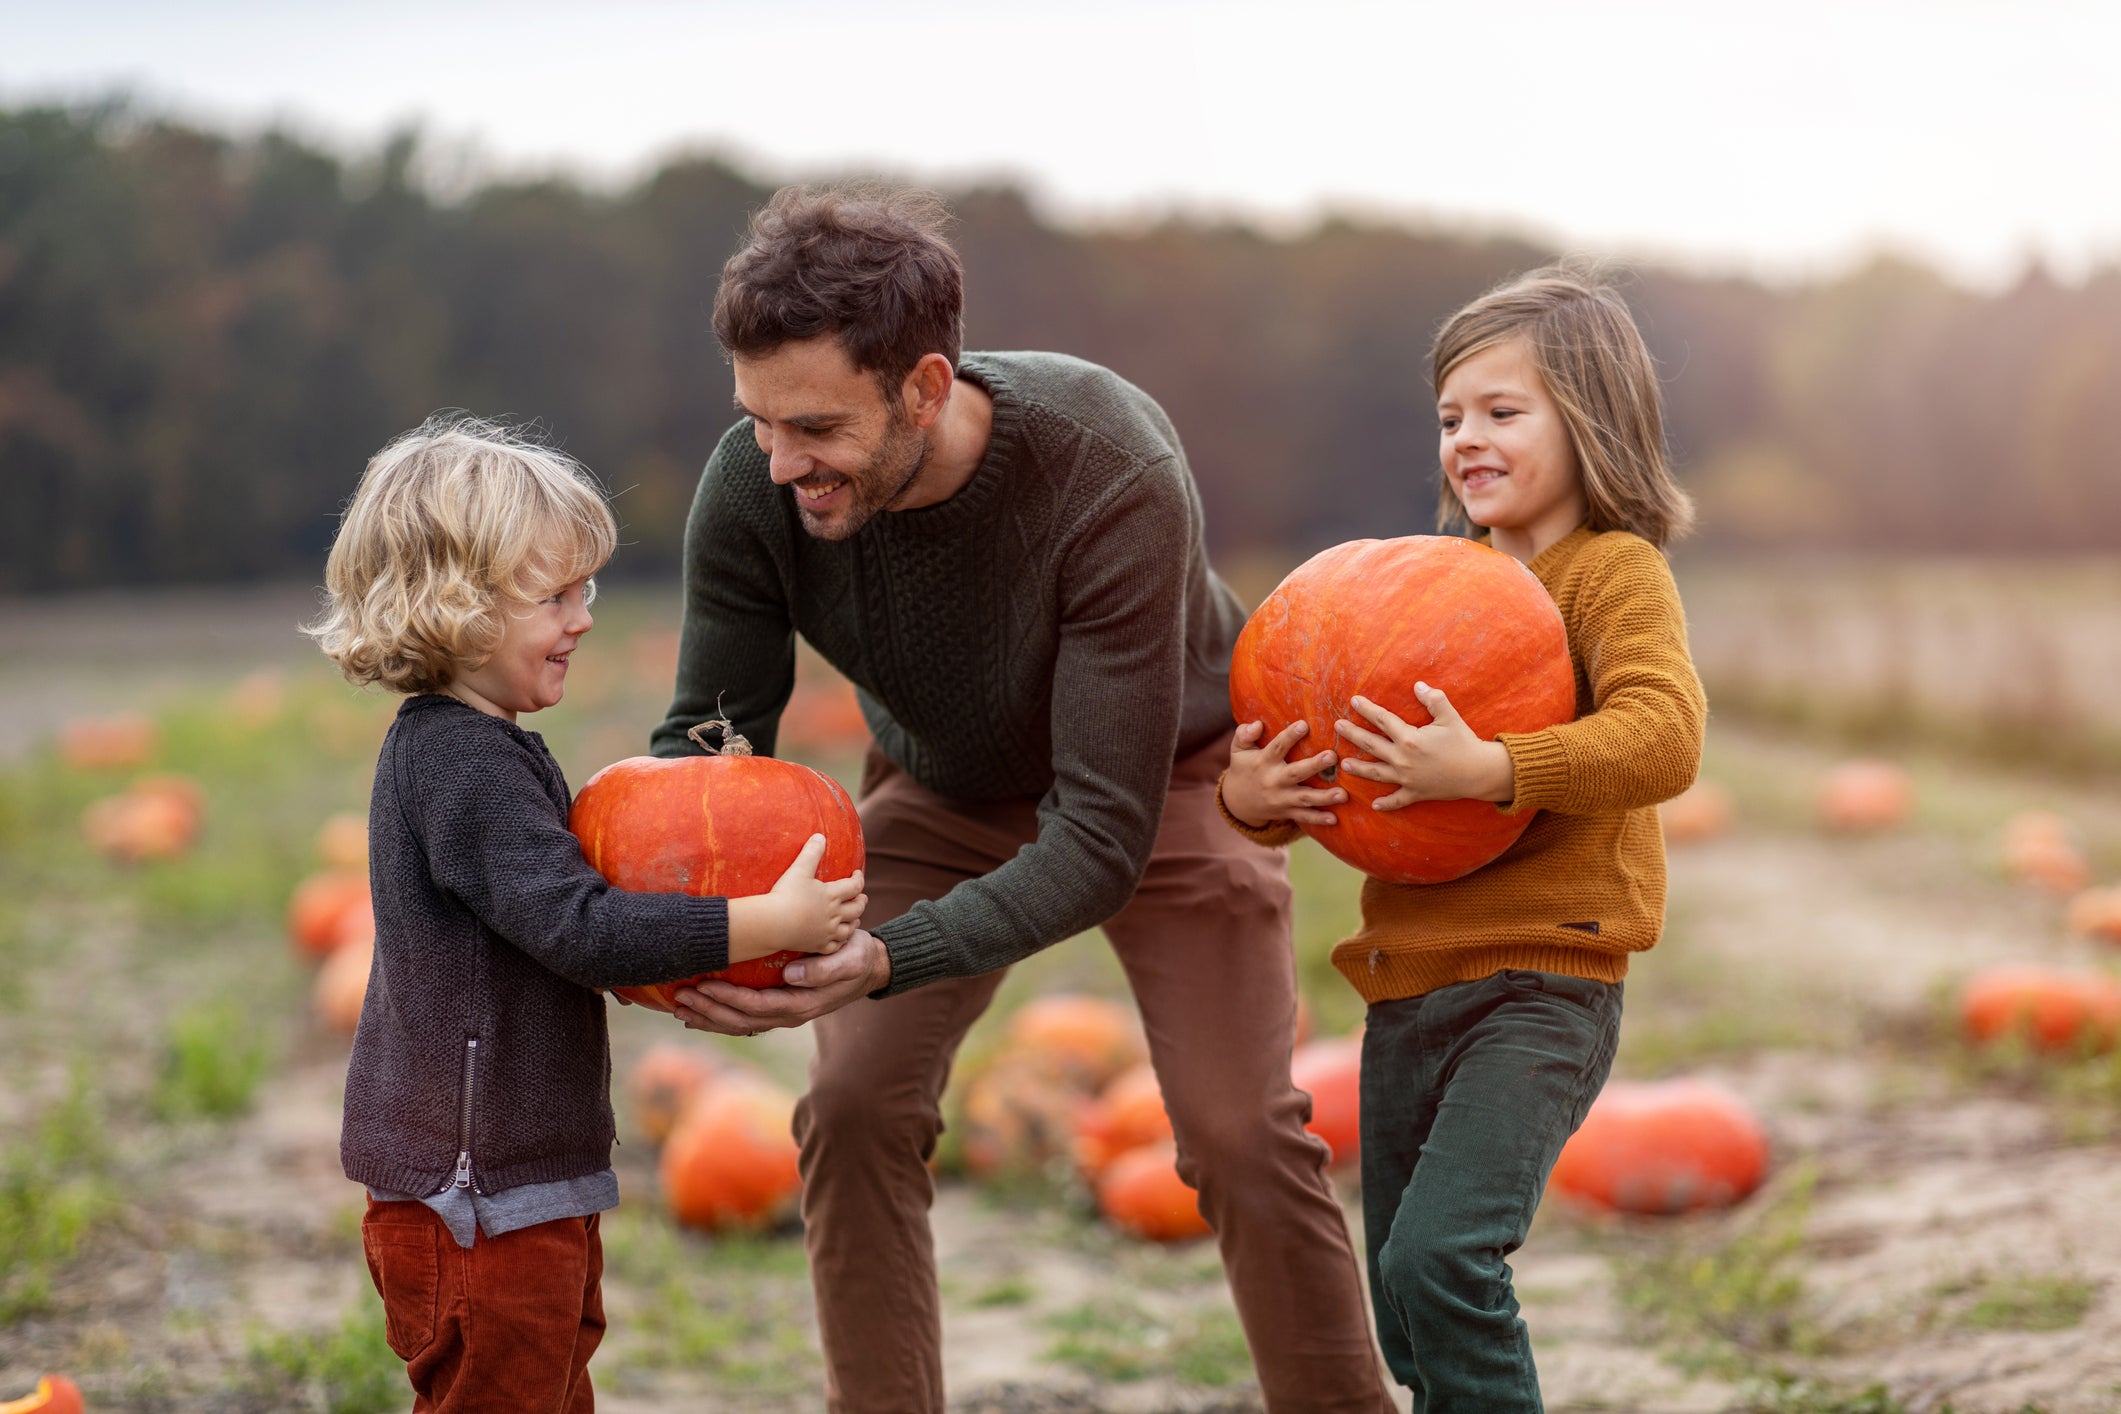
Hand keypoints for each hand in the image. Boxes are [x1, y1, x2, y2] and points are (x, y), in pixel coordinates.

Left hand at [672, 928, 891, 1035]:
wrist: (870, 967)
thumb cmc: (858, 956)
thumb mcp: (849, 958)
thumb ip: (824, 970)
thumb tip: (791, 975)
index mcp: (802, 1004)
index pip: (757, 1006)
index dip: (728, 999)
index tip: (704, 986)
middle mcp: (789, 1014)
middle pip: (741, 1020)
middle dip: (709, 1010)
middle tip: (680, 998)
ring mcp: (783, 1013)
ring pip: (739, 1024)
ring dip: (708, 1017)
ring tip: (680, 1008)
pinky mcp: (779, 1007)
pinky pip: (745, 1018)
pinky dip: (719, 1017)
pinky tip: (699, 1013)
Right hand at [727, 834, 867, 962]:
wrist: (774, 923)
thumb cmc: (786, 894)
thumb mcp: (799, 869)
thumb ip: (811, 852)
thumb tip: (820, 836)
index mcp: (833, 895)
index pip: (855, 886)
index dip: (859, 879)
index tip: (857, 874)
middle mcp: (835, 915)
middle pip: (857, 908)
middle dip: (861, 901)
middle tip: (861, 897)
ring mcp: (827, 932)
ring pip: (849, 929)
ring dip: (854, 921)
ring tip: (855, 918)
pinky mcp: (818, 946)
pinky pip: (835, 946)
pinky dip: (840, 942)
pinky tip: (839, 939)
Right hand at [1221, 719, 1345, 827]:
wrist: (1237, 802)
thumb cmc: (1244, 768)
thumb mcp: (1238, 750)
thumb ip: (1244, 735)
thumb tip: (1257, 724)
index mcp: (1263, 762)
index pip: (1277, 747)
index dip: (1289, 736)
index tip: (1304, 725)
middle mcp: (1273, 781)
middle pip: (1296, 773)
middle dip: (1315, 765)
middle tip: (1332, 756)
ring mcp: (1281, 799)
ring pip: (1304, 798)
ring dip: (1324, 797)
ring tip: (1343, 794)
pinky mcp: (1287, 812)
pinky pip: (1304, 817)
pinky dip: (1318, 819)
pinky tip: (1334, 819)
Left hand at [1334, 683, 1515, 810]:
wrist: (1479, 772)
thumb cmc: (1464, 742)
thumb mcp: (1449, 717)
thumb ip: (1433, 699)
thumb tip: (1417, 685)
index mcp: (1409, 739)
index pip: (1382, 720)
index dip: (1367, 709)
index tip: (1353, 701)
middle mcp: (1403, 759)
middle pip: (1371, 744)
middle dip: (1351, 734)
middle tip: (1336, 727)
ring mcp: (1407, 778)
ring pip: (1376, 773)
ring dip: (1359, 768)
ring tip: (1343, 764)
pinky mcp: (1416, 793)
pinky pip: (1398, 800)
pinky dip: (1386, 804)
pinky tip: (1374, 805)